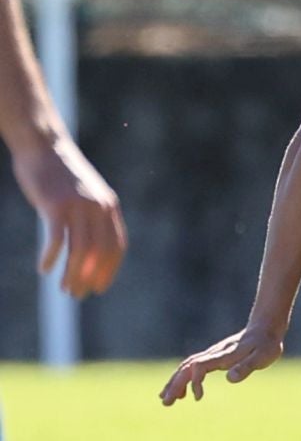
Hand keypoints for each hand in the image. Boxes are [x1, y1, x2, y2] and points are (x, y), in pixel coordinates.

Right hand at [13, 140, 126, 297]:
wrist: (43, 146)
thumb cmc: (61, 173)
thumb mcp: (86, 193)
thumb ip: (92, 215)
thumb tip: (91, 243)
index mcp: (109, 206)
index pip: (117, 246)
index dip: (109, 270)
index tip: (100, 287)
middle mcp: (98, 207)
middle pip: (100, 253)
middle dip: (91, 278)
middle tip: (78, 294)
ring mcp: (77, 206)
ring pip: (80, 250)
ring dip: (73, 274)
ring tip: (65, 289)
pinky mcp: (55, 205)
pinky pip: (56, 239)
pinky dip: (51, 257)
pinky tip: (44, 269)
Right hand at [161, 324, 285, 404]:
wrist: (264, 329)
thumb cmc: (265, 345)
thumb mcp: (262, 357)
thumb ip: (246, 367)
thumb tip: (230, 379)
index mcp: (223, 355)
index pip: (200, 367)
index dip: (195, 381)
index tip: (198, 398)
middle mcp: (213, 354)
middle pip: (187, 368)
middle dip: (175, 385)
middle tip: (165, 403)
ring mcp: (211, 355)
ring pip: (185, 368)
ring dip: (174, 383)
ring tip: (165, 400)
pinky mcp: (212, 357)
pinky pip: (191, 368)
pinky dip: (182, 379)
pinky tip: (181, 392)